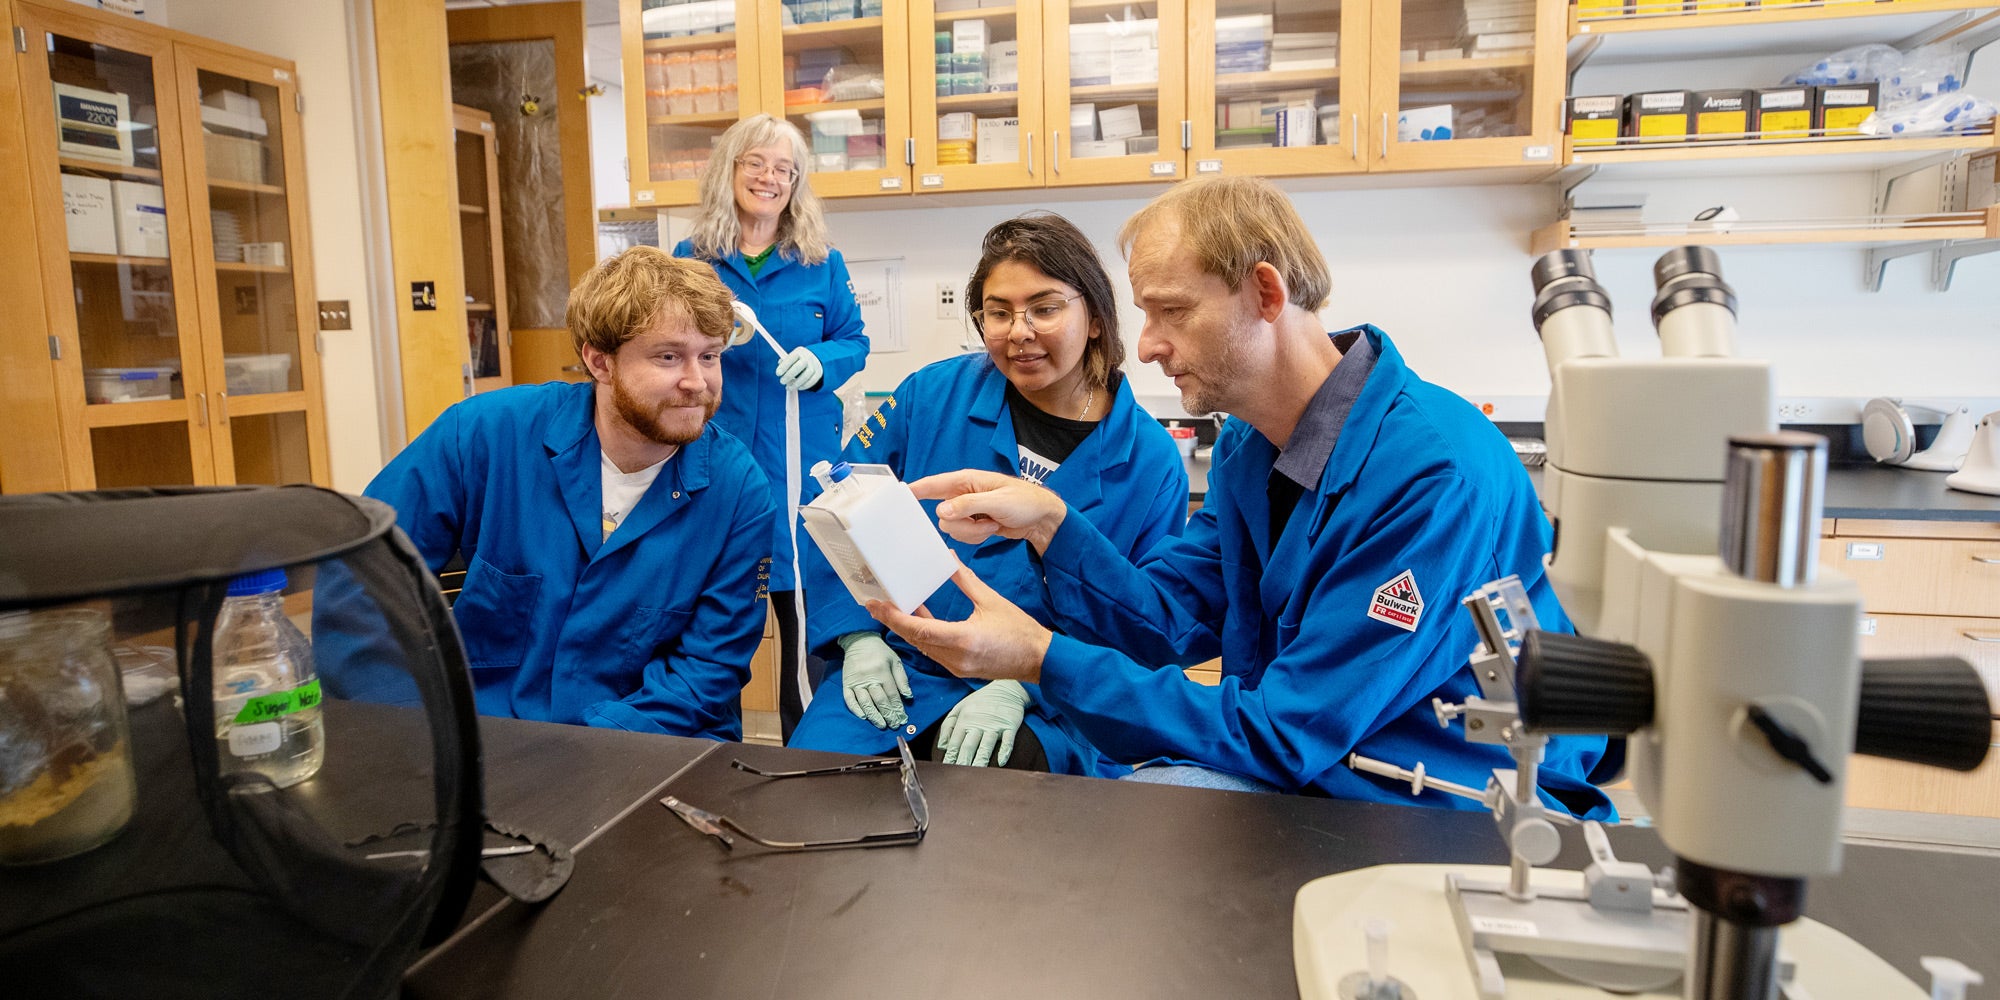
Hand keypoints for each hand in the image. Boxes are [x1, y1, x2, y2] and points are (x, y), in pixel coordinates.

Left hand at [774, 346, 823, 390]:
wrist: (814, 359)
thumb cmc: (798, 360)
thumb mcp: (792, 357)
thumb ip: (785, 362)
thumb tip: (780, 368)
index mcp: (799, 352)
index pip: (791, 358)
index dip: (784, 366)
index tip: (778, 374)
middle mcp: (807, 358)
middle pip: (798, 367)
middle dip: (789, 375)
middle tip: (782, 382)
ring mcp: (814, 366)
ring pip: (805, 376)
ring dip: (796, 384)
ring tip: (788, 387)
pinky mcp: (818, 373)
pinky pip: (811, 381)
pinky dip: (804, 386)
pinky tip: (798, 387)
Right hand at [838, 631, 909, 729]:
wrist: (858, 640)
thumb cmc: (880, 651)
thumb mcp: (895, 660)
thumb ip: (902, 679)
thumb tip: (908, 696)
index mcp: (882, 671)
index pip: (892, 694)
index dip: (898, 708)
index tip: (903, 718)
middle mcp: (869, 677)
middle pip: (880, 700)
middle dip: (888, 714)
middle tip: (894, 725)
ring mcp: (856, 681)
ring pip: (865, 702)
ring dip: (874, 715)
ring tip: (881, 725)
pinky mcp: (846, 683)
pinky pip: (849, 699)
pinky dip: (855, 709)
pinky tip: (863, 717)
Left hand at [867, 560, 1051, 684]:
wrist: (1039, 659)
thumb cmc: (1019, 630)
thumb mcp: (991, 600)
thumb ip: (965, 580)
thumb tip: (948, 559)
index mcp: (963, 639)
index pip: (919, 629)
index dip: (894, 617)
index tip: (876, 605)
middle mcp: (956, 657)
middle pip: (915, 639)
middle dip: (893, 621)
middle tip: (873, 605)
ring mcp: (957, 666)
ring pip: (922, 647)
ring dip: (906, 629)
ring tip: (891, 609)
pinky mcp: (960, 669)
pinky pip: (934, 651)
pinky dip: (922, 636)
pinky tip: (918, 619)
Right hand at [908, 470, 1067, 551]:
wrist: (1042, 519)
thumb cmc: (1025, 501)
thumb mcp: (998, 502)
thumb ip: (968, 505)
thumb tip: (941, 511)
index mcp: (967, 481)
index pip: (933, 484)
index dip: (915, 489)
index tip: (897, 495)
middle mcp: (963, 495)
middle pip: (941, 515)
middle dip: (962, 523)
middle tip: (983, 520)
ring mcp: (968, 511)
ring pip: (951, 529)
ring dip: (972, 532)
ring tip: (992, 523)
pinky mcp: (973, 525)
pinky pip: (963, 537)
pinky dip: (977, 538)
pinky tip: (993, 529)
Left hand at [937, 680, 1030, 766]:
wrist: (1006, 688)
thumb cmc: (981, 700)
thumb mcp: (960, 707)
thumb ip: (948, 725)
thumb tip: (942, 746)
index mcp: (964, 719)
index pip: (955, 742)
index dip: (950, 757)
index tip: (947, 769)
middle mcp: (978, 723)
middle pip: (969, 746)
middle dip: (963, 762)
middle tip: (959, 777)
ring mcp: (995, 725)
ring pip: (986, 745)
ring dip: (981, 760)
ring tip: (977, 772)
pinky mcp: (1010, 725)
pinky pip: (1008, 740)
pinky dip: (1005, 750)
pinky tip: (1001, 761)